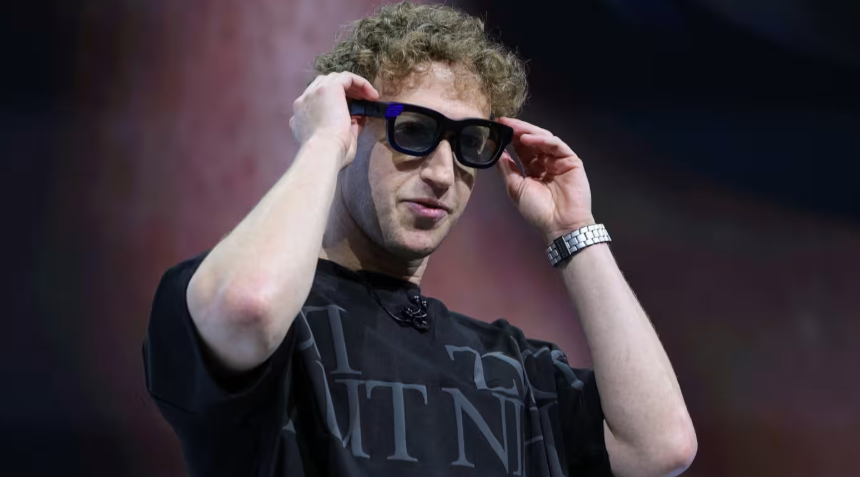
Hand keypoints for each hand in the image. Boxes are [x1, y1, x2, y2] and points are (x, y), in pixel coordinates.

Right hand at [290, 72, 378, 168]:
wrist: (323, 152)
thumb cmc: (329, 155)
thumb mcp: (338, 142)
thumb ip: (346, 129)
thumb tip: (358, 121)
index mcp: (301, 117)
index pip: (318, 101)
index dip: (337, 103)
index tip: (353, 112)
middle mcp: (304, 102)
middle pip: (325, 86)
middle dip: (345, 92)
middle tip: (362, 102)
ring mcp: (314, 93)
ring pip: (335, 79)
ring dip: (354, 87)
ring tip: (370, 98)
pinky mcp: (328, 88)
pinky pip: (347, 77)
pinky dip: (361, 83)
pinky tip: (372, 95)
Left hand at [495, 117, 594, 242]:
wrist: (559, 226)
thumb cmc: (537, 211)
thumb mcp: (516, 188)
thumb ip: (507, 169)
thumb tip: (496, 152)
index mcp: (533, 169)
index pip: (522, 149)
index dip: (510, 138)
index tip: (496, 128)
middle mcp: (546, 162)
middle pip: (532, 141)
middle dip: (517, 130)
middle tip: (503, 122)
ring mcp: (559, 161)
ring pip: (544, 139)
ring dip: (528, 132)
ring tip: (513, 128)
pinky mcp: (571, 161)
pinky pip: (556, 145)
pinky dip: (542, 140)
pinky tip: (527, 139)